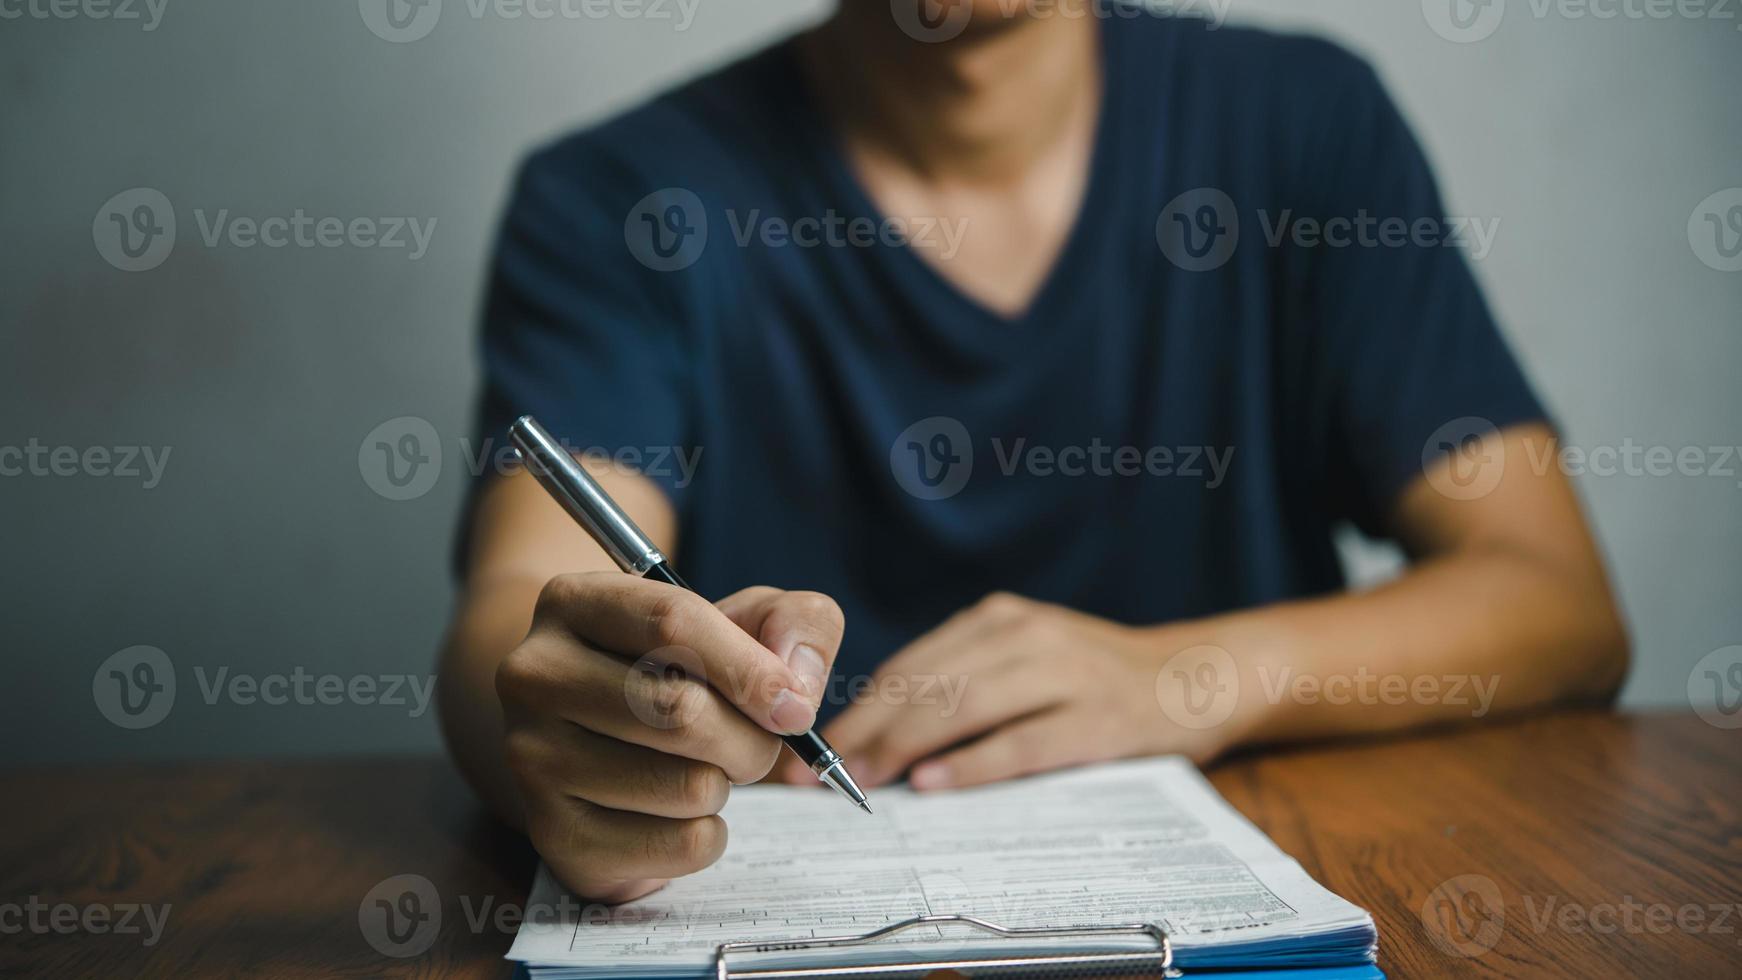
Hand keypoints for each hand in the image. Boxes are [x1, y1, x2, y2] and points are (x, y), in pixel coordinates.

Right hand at [496, 574, 843, 902]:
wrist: (593, 740)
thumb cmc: (678, 671)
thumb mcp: (740, 622)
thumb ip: (795, 623)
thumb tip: (793, 688)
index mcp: (574, 602)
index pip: (673, 622)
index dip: (750, 669)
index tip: (795, 708)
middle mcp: (535, 674)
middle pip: (680, 710)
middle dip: (750, 738)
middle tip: (755, 744)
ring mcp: (532, 757)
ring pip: (686, 786)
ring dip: (725, 785)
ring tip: (702, 769)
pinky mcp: (554, 835)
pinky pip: (679, 845)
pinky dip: (707, 835)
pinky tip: (677, 812)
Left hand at [779, 593, 1244, 790]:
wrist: (1193, 675)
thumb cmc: (1091, 677)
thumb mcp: (1024, 657)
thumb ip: (963, 683)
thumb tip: (876, 736)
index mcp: (999, 620)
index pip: (911, 666)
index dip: (858, 709)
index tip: (814, 748)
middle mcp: (1026, 636)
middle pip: (930, 685)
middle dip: (869, 731)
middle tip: (824, 775)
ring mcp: (1065, 674)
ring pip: (966, 707)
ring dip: (907, 746)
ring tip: (864, 779)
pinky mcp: (1097, 718)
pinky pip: (1023, 743)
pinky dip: (974, 764)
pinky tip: (934, 783)